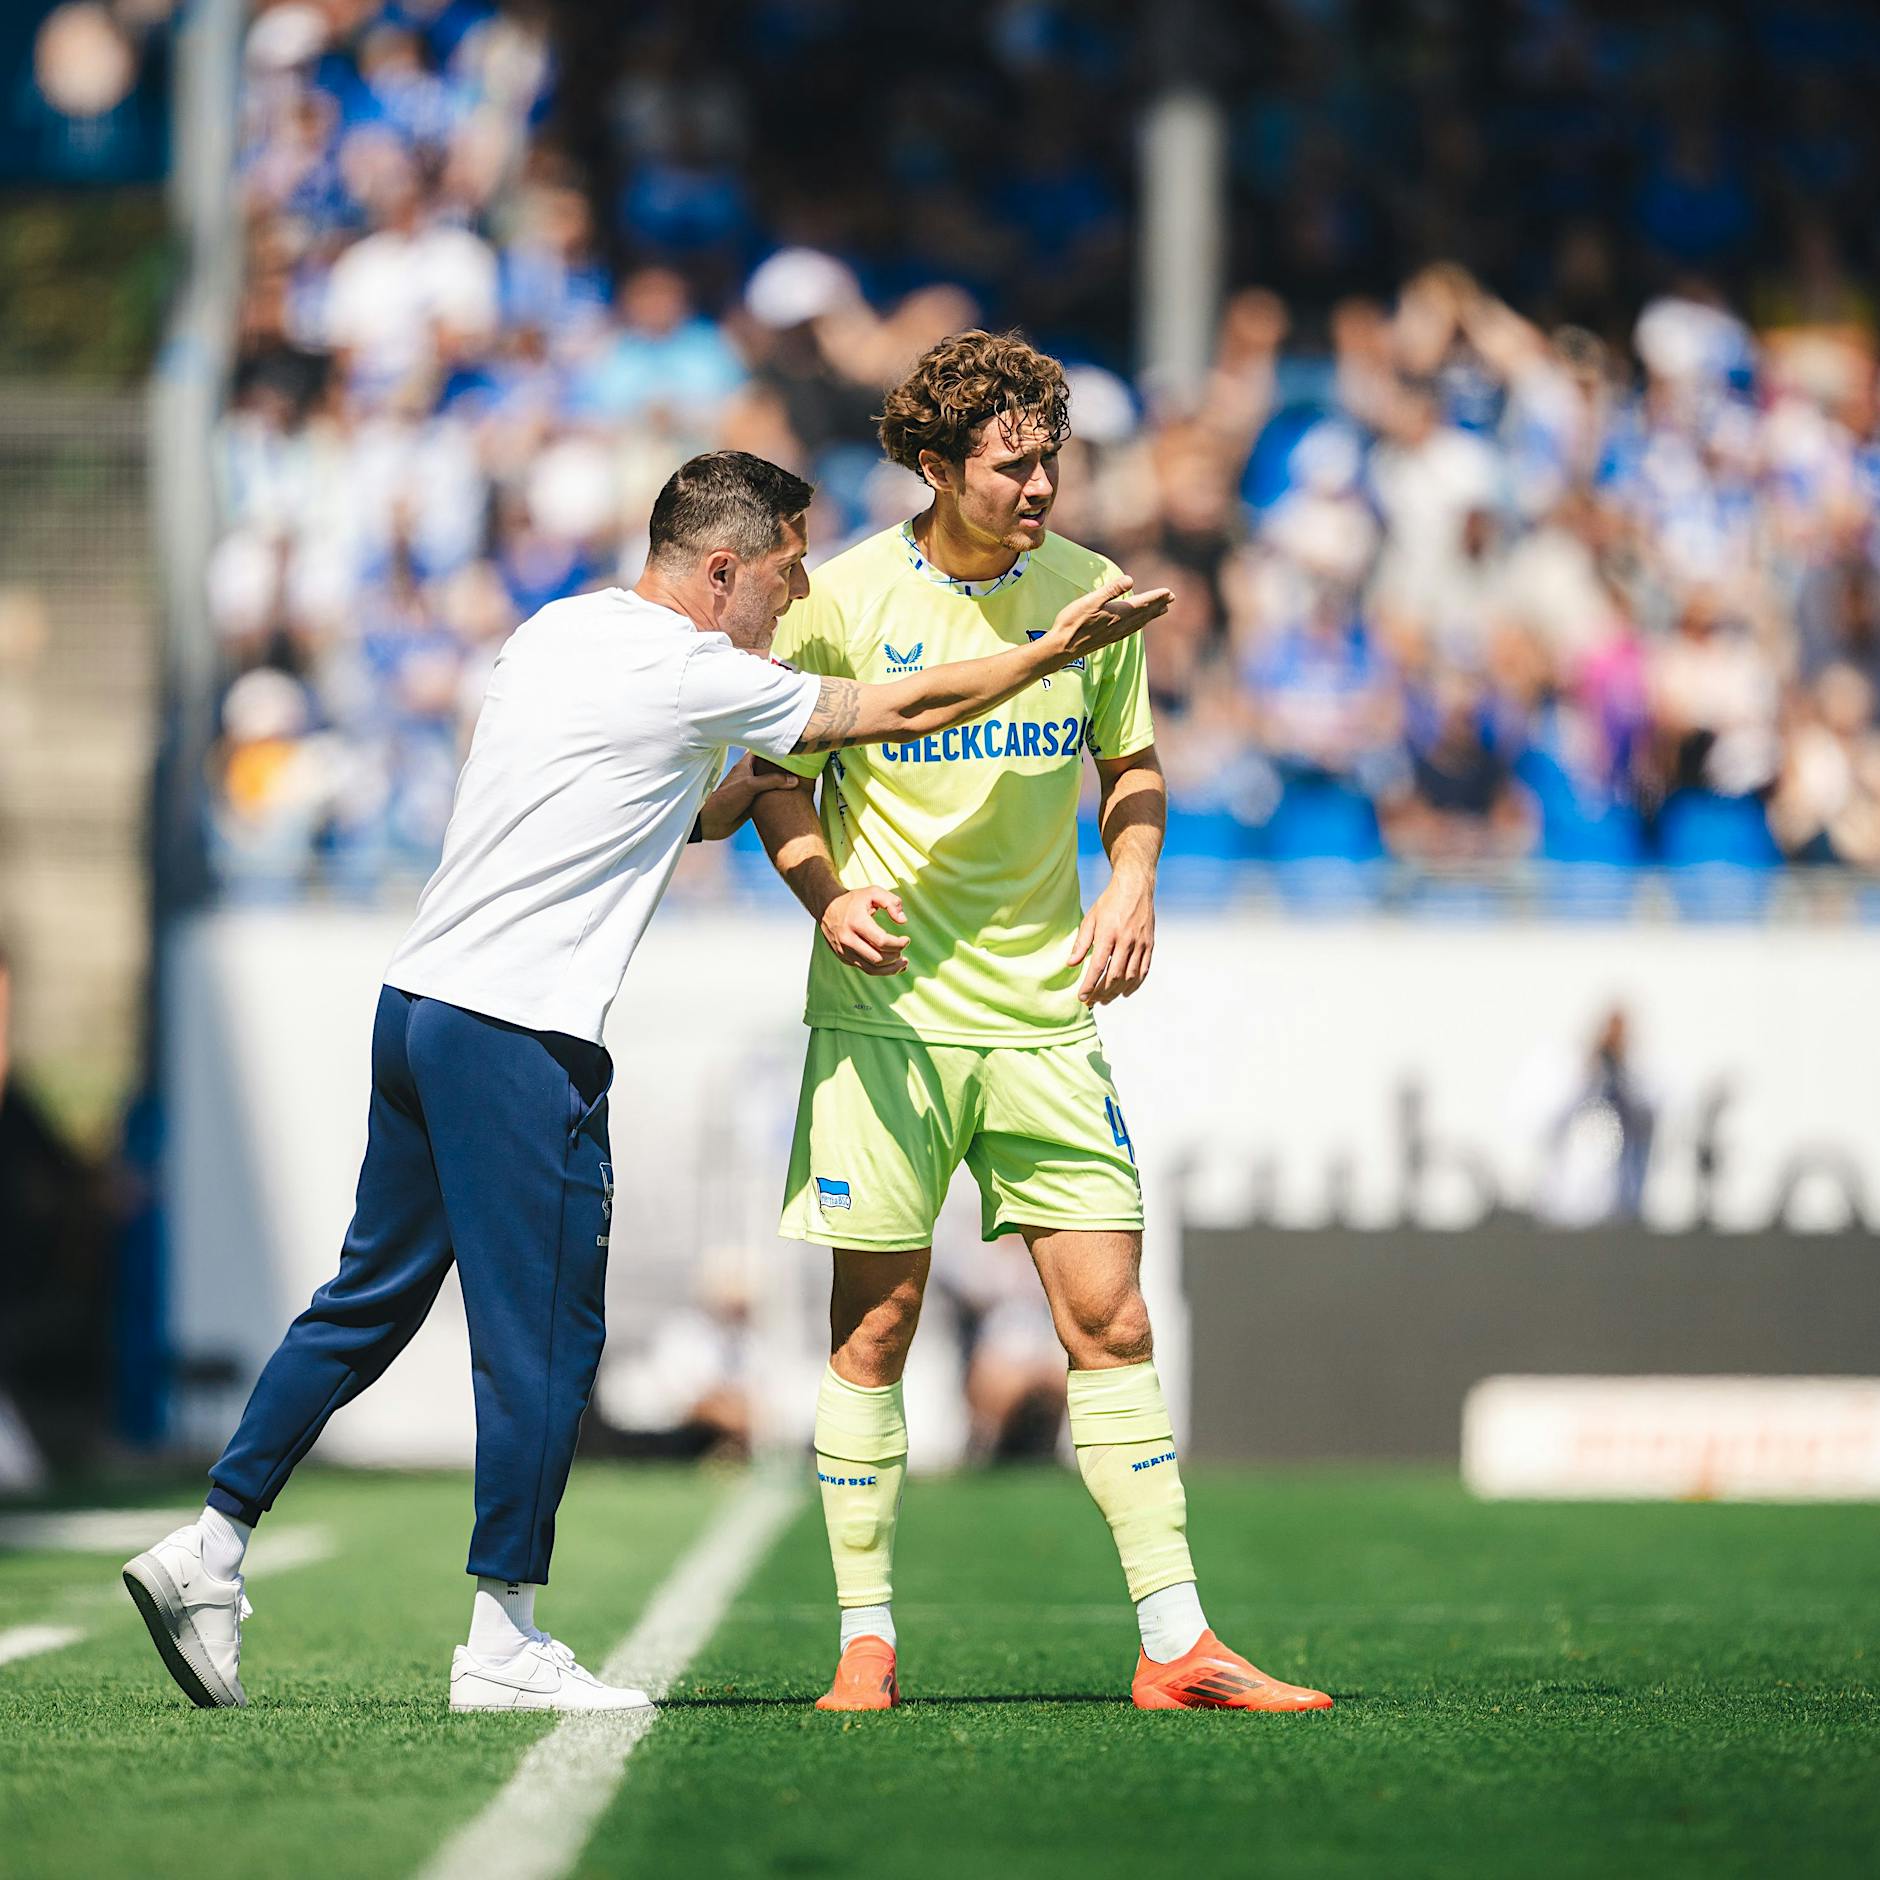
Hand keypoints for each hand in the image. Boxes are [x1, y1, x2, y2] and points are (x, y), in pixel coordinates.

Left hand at [699, 754, 802, 839]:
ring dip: (783, 784)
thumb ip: (772, 781)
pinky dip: (779, 798)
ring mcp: (752, 790)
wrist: (712, 823)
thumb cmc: (726, 799)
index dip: (775, 748)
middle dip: (784, 766)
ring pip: (772, 784)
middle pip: (770, 767)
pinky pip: (770, 799)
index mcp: (746, 765)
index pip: (763, 751)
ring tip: (803, 780)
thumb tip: (794, 780)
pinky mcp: (754, 804)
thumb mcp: (750, 786)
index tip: (792, 747)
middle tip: (803, 763)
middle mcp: (750, 776)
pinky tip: (793, 799)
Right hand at [819, 886, 909, 974]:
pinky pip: (865, 969)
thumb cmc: (853, 900)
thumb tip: (902, 920)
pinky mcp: (844, 958)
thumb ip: (891, 902)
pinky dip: (881, 970)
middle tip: (903, 948)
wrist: (826, 907)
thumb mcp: (873, 892)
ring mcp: (844, 951)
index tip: (906, 940)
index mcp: (856, 922)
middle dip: (895, 956)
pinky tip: (891, 965)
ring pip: (871, 969)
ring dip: (890, 969)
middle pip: (877, 958)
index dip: (898, 944)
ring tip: (903, 963)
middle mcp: (848, 940)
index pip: (881, 941)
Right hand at [1047, 575, 1174, 664]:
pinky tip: (1138, 625)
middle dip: (1158, 605)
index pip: (1142, 603)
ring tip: (1162, 610)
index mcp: (1118, 613)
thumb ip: (1111, 590)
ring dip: (1151, 616)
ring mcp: (1115, 633)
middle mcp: (1120, 625)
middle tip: (1171, 598)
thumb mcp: (1091, 600)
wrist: (1062, 647)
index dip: (1156, 597)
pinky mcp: (1108, 639)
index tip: (1169, 592)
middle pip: (1144, 614)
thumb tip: (1130, 580)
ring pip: (1139, 623)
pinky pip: (1130, 631)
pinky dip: (1139, 625)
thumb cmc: (1073, 621)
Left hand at [1069, 869, 1154, 1005]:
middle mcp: (1126, 941)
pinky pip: (1144, 970)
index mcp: (1108, 934)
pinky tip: (1125, 992)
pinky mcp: (1150, 944)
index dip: (1089, 985)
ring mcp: (1140, 943)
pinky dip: (1135, 984)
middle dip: (1102, 993)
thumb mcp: (1090, 918)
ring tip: (1106, 1000)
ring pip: (1130, 976)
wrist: (1135, 886)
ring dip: (1117, 992)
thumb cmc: (1109, 902)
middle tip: (1092, 1002)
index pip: (1097, 967)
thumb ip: (1081, 942)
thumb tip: (1071, 964)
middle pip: (1114, 976)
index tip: (1082, 997)